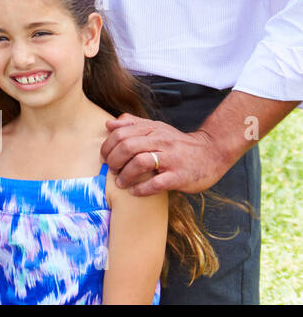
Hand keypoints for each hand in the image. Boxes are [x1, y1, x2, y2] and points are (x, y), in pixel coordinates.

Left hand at [101, 113, 230, 196]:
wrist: (212, 153)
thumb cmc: (178, 142)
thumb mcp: (157, 128)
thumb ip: (132, 125)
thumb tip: (109, 124)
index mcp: (152, 129)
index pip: (120, 134)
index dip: (107, 146)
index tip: (104, 157)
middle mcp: (160, 141)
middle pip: (127, 146)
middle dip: (113, 160)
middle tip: (111, 170)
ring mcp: (171, 159)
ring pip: (140, 162)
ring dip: (125, 175)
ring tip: (120, 182)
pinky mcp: (179, 176)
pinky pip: (156, 183)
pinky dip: (141, 189)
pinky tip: (134, 191)